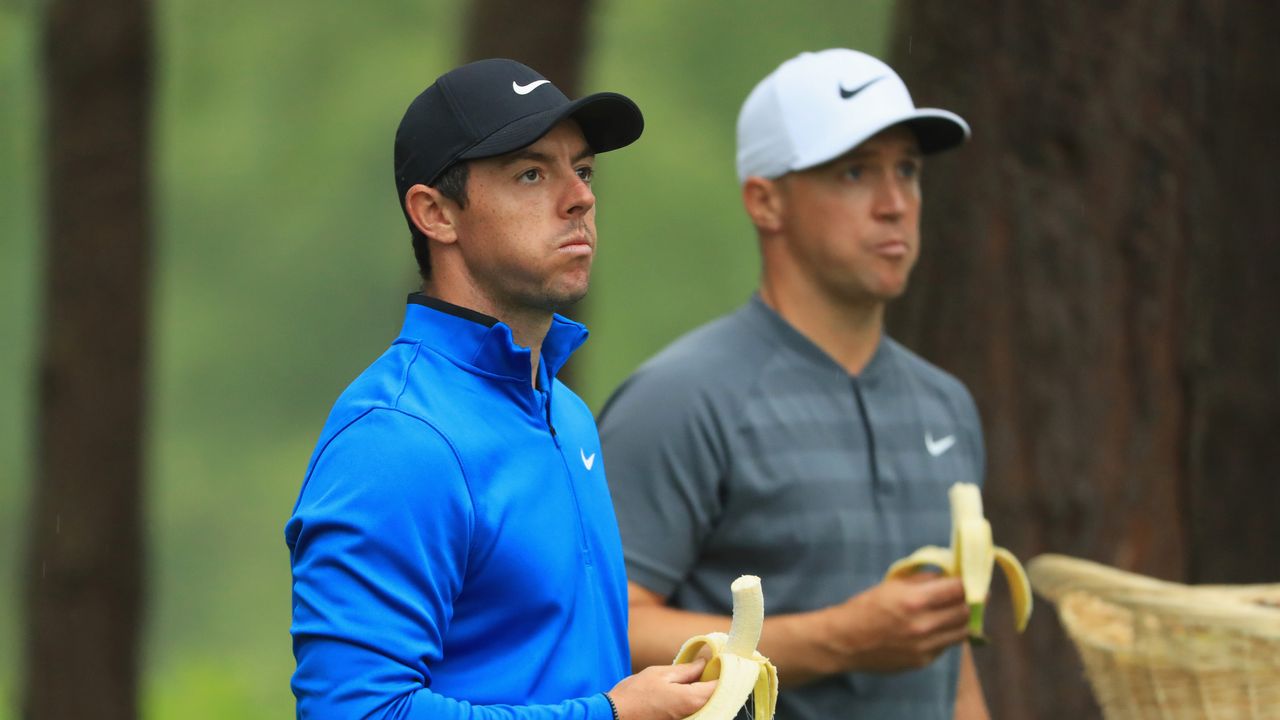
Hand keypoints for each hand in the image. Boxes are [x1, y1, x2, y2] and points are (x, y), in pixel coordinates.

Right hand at [607, 658, 716, 719]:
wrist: (615, 716)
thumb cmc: (635, 694)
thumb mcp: (661, 673)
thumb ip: (686, 670)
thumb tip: (704, 664)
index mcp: (691, 699)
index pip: (720, 686)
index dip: (724, 671)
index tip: (722, 659)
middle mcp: (694, 714)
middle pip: (717, 697)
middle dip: (716, 681)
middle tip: (711, 666)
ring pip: (707, 704)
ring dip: (707, 690)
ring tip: (700, 675)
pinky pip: (696, 710)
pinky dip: (697, 698)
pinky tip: (690, 688)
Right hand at [833, 574, 969, 671]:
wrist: (845, 641)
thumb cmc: (866, 607)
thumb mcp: (892, 585)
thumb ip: (923, 580)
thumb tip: (947, 575)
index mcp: (915, 600)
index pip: (958, 589)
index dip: (967, 582)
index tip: (968, 579)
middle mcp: (924, 625)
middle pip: (965, 611)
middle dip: (968, 601)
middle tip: (966, 596)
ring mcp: (925, 646)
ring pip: (962, 632)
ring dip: (962, 620)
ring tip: (955, 612)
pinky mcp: (922, 661)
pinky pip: (946, 646)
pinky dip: (946, 635)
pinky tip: (936, 628)